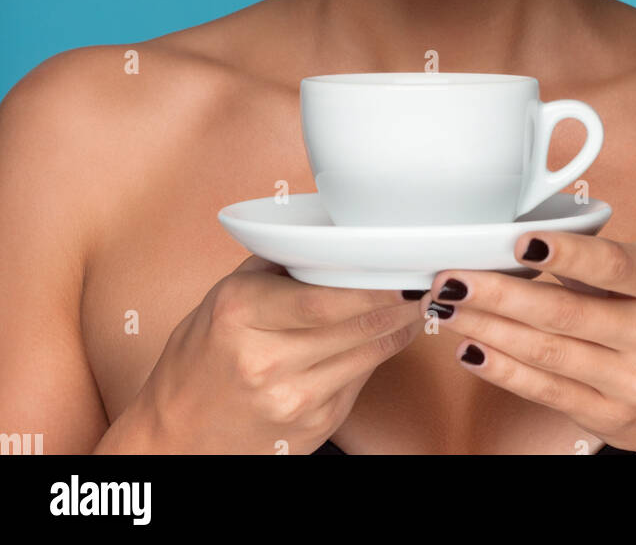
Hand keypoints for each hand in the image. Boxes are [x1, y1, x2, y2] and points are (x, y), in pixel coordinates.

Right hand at [115, 256, 424, 454]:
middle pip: (355, 324)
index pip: (323, 297)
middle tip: (423, 274)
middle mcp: (265, 360)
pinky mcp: (311, 427)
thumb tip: (336, 237)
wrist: (177, 435)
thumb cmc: (200, 358)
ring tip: (417, 299)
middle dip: (398, 298)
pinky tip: (390, 333)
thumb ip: (278, 265)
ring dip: (400, 324)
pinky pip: (360, 380)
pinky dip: (379, 353)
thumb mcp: (225, 296)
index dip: (372, 282)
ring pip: (368, 352)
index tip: (398, 262)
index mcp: (240, 314)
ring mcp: (291, 400)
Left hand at [423, 233, 635, 454]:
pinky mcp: (608, 415)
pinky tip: (470, 349)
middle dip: (495, 295)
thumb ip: (599, 264)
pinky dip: (502, 370)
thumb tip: (525, 241)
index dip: (564, 254)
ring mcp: (630, 380)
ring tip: (446, 308)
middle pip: (561, 313)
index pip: (610, 265)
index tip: (520, 242)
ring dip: (485, 328)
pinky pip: (545, 389)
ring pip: (544, 352)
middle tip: (450, 278)